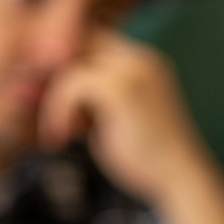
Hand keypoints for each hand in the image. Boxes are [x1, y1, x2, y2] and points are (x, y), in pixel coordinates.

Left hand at [38, 32, 215, 205]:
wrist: (179, 180)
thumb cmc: (148, 160)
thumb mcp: (115, 121)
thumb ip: (92, 101)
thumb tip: (47, 91)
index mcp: (145, 63)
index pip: (93, 43)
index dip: (68, 68)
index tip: (50, 102)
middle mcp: (141, 58)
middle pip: (79, 46)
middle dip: (54, 76)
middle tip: (43, 112)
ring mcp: (132, 69)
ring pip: (71, 66)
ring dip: (54, 99)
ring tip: (57, 133)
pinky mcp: (120, 88)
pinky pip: (72, 85)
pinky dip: (57, 111)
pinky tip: (62, 138)